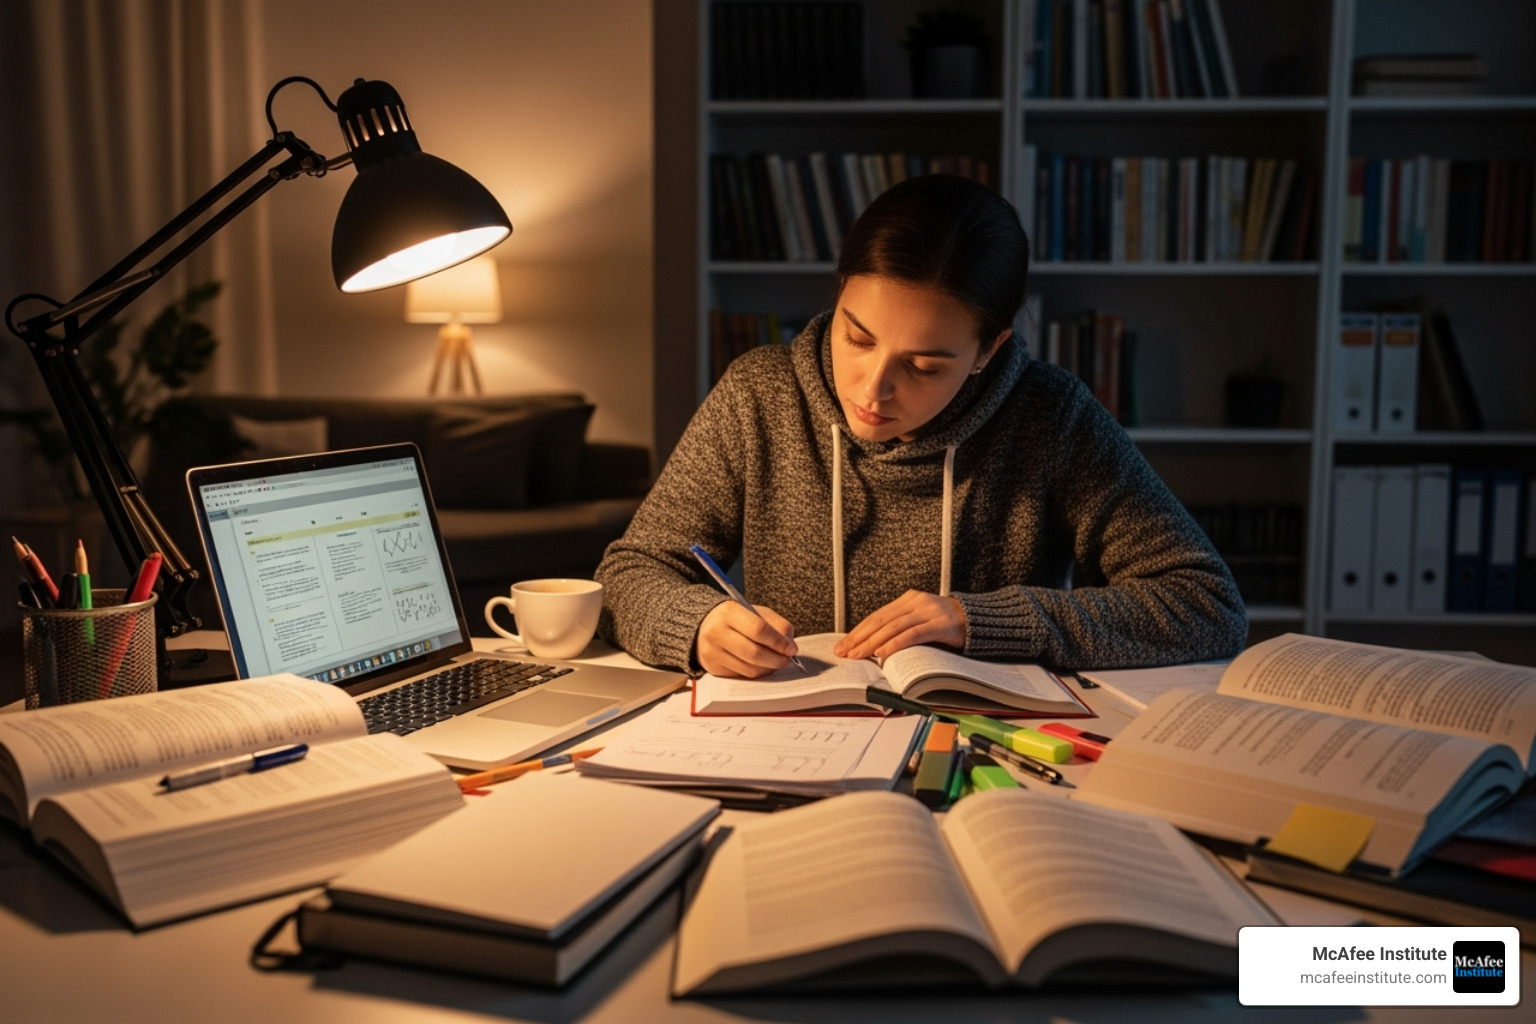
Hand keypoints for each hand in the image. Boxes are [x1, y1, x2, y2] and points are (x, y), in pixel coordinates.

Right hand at [696, 601, 798, 677]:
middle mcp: (716, 632)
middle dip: (776, 659)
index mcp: (729, 612)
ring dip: (768, 669)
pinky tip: (761, 666)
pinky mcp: (712, 667)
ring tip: (776, 662)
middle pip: (754, 653)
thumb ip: (776, 624)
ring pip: (748, 669)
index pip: (758, 630)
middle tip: (786, 659)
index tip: (791, 648)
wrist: (704, 625)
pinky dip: (756, 673)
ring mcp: (712, 652)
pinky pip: (741, 675)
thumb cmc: (735, 618)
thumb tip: (790, 645)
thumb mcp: (755, 612)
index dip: (778, 642)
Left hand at [834, 590, 965, 660]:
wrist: (980, 619)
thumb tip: (873, 649)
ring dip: (872, 643)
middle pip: (881, 620)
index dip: (858, 631)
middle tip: (844, 652)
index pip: (877, 616)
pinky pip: (913, 634)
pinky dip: (895, 644)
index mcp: (908, 599)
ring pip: (893, 627)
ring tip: (858, 655)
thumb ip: (901, 629)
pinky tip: (883, 652)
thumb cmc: (947, 625)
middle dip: (860, 638)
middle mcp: (916, 601)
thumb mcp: (921, 621)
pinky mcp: (940, 625)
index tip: (843, 645)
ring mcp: (928, 611)